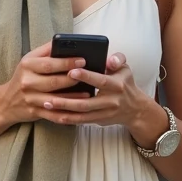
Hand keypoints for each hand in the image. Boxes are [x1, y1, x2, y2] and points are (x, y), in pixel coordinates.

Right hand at [0, 41, 87, 126]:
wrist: (7, 101)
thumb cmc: (24, 76)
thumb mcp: (29, 60)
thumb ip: (46, 51)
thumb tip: (65, 41)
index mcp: (27, 65)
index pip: (48, 64)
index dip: (66, 62)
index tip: (82, 60)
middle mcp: (27, 82)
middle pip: (53, 81)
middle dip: (72, 78)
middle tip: (88, 74)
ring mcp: (30, 99)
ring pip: (55, 99)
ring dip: (73, 97)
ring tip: (88, 92)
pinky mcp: (35, 112)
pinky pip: (54, 115)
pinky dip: (67, 113)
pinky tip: (78, 109)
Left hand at [34, 52, 150, 128]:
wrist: (134, 109)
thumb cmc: (125, 83)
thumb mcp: (125, 69)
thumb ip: (118, 59)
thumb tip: (109, 59)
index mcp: (117, 85)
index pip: (100, 80)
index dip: (86, 76)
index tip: (71, 72)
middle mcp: (111, 101)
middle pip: (87, 103)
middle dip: (67, 100)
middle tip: (50, 96)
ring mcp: (105, 113)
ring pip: (82, 115)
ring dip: (63, 111)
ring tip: (47, 104)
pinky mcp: (99, 121)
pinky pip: (81, 121)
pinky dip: (68, 119)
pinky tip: (54, 115)